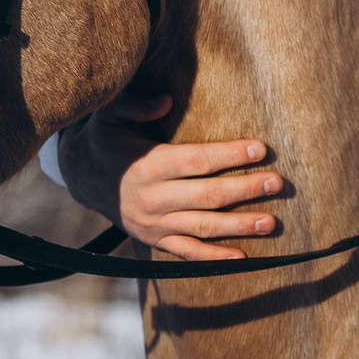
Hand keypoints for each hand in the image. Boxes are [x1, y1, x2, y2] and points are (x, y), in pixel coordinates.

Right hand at [56, 90, 287, 260]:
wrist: (82, 176)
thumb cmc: (106, 138)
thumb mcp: (112, 113)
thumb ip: (137, 104)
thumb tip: (167, 101)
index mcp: (147, 166)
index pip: (196, 161)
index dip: (229, 155)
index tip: (260, 149)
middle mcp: (152, 199)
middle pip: (206, 196)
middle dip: (244, 190)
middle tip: (276, 183)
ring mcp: (153, 224)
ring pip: (202, 227)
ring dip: (238, 226)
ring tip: (270, 222)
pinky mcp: (154, 240)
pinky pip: (187, 253)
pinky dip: (214, 257)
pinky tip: (243, 257)